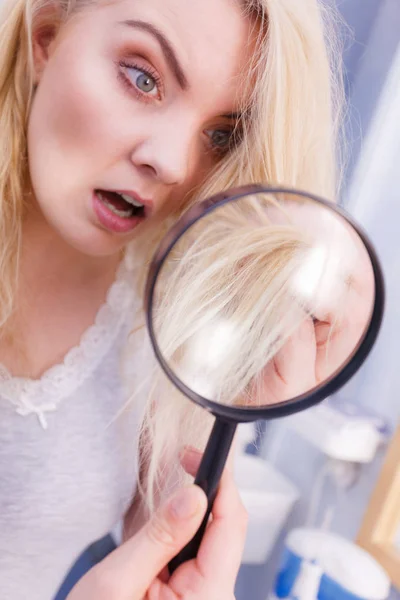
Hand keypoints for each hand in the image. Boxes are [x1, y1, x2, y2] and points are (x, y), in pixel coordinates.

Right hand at [67, 448, 246, 599]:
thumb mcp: (117, 584)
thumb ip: (158, 537)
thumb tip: (194, 495)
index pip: (230, 524)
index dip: (219, 481)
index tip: (197, 453)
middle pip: (223, 530)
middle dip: (199, 498)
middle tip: (178, 466)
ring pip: (208, 541)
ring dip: (184, 521)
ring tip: (155, 522)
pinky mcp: (194, 599)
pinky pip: (195, 558)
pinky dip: (177, 540)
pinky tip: (156, 544)